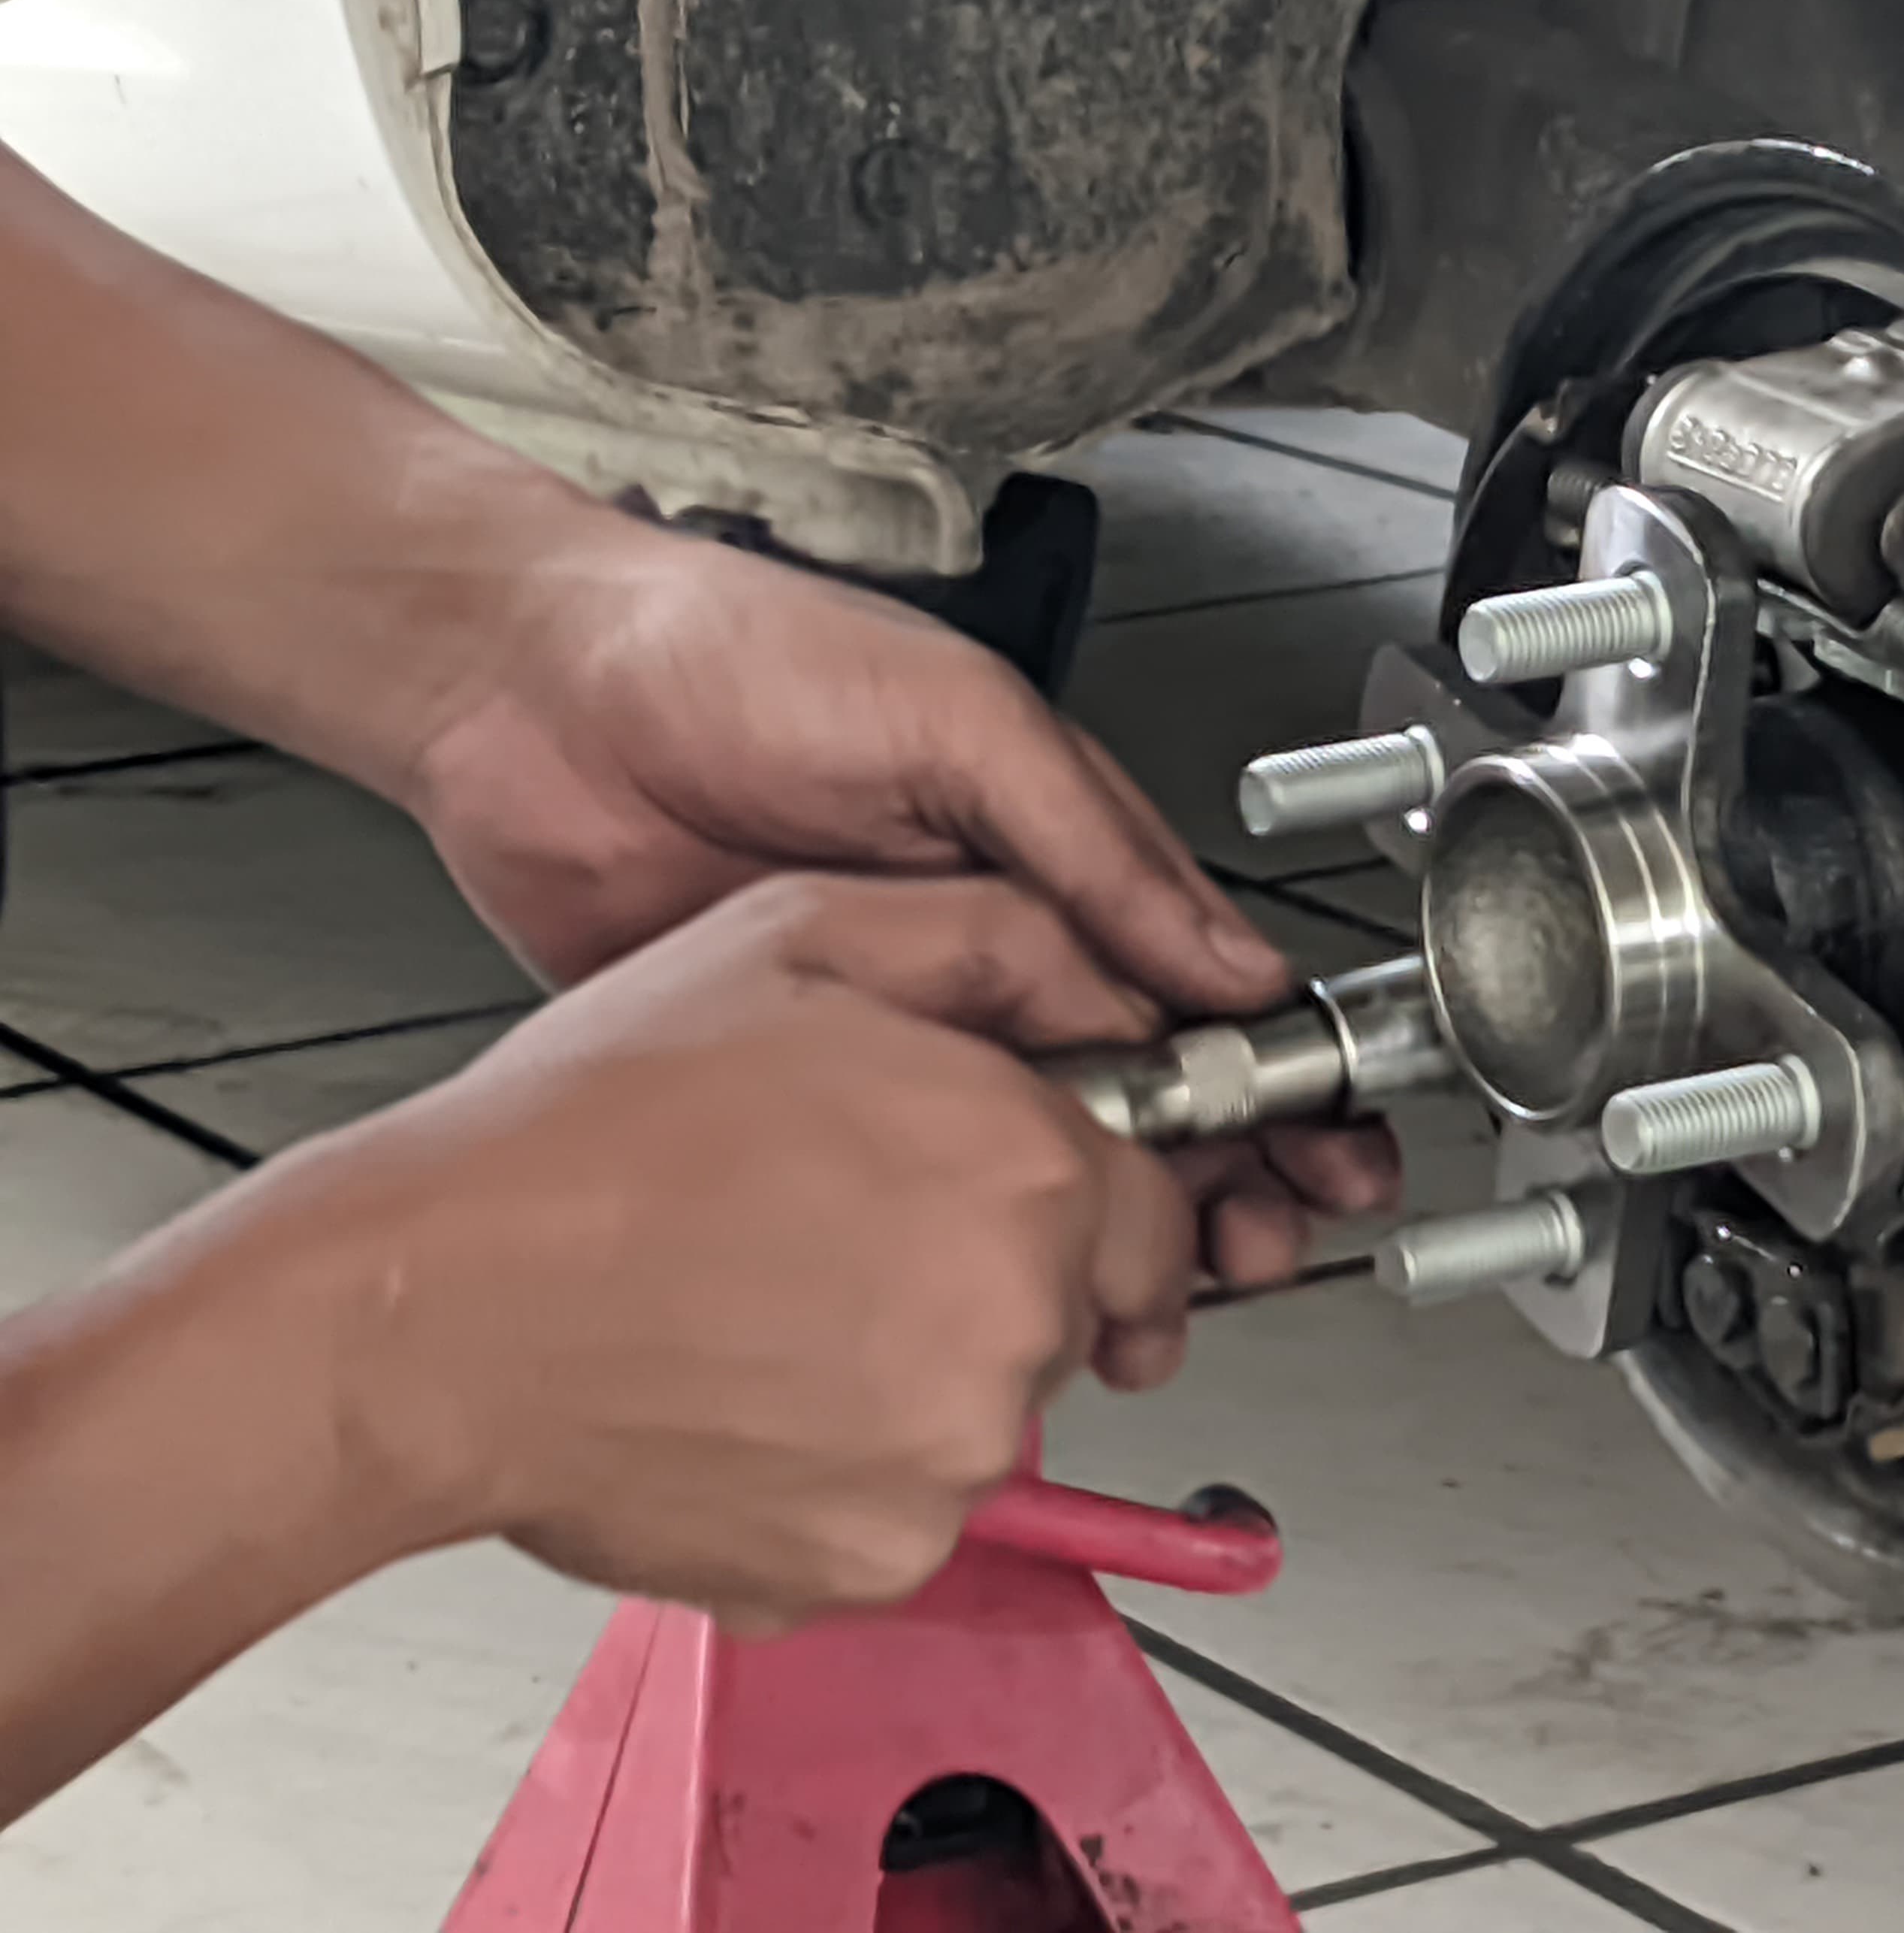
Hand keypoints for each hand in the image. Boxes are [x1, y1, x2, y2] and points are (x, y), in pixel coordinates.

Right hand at [167, 873, 1200, 1629]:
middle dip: (985, 1275)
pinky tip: (738, 1391)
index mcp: (1024, 1172)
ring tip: (761, 1308)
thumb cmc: (588, 1132)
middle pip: (1070, 1314)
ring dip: (908, 1371)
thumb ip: (995, 941)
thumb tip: (1105, 989)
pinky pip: (902, 1509)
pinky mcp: (874, 1562)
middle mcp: (1011, 1323)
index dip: (1089, 1197)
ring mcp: (948, 1460)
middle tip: (838, 1236)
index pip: (1159, 1216)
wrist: (436, 1308)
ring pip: (982, 1413)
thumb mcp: (805, 936)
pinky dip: (841, 1469)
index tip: (1018, 1198)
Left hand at [404, 523, 1404, 1273]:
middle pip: (1129, 1100)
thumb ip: (1093, 845)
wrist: (526, 691)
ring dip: (1097, 1237)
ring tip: (1143, 1305)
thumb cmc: (736, 658)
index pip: (1192, 997)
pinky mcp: (791, 1081)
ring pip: (1023, 1161)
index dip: (1267, 1087)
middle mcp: (981, 956)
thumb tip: (1223, 958)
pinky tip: (990, 1289)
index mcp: (1050, 863)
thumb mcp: (956, 722)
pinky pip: (895, 1178)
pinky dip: (956, 1242)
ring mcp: (889, 1027)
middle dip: (1207, 1190)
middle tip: (1244, 1260)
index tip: (1317, 1165)